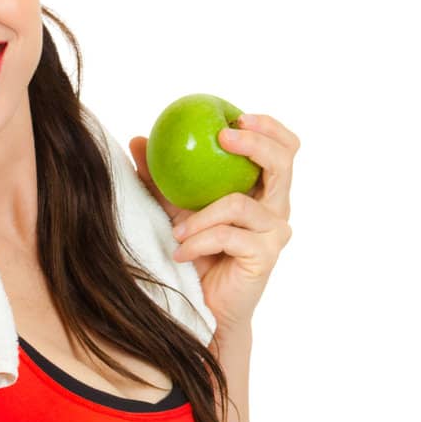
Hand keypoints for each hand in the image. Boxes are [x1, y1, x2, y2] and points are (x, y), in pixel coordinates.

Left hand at [129, 113, 297, 334]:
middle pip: (283, 162)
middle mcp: (277, 207)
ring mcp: (275, 232)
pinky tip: (180, 251)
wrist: (204, 305)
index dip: (269, 127)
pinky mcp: (266, 255)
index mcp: (264, 189)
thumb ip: (160, 177)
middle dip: (255, 143)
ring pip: (239, 203)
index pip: (283, 148)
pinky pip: (227, 235)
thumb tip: (137, 139)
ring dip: (199, 215)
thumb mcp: (175, 209)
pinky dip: (198, 241)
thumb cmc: (195, 254)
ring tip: (175, 230)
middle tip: (222, 138)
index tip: (235, 116)